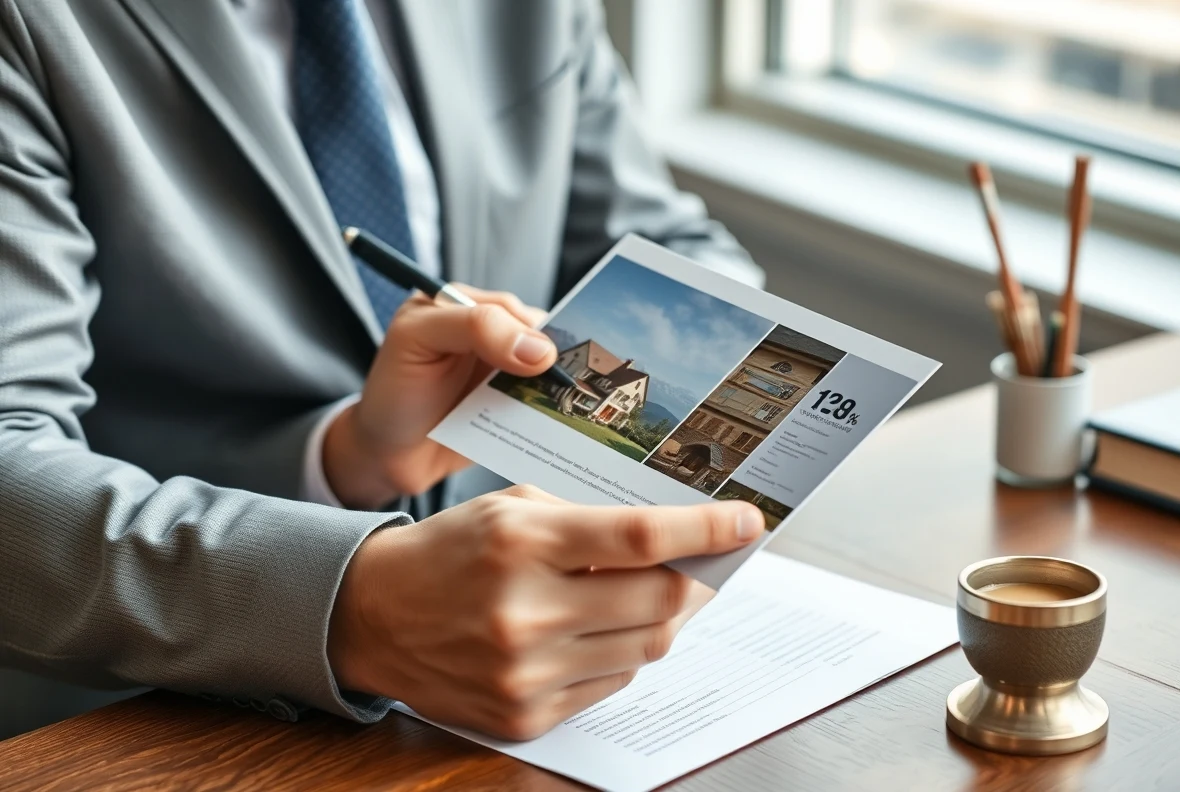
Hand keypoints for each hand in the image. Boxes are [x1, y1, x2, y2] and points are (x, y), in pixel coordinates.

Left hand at [324, 287, 555, 507]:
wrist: (387, 455)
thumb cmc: (392, 394)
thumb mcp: (419, 340)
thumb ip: (475, 327)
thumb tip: (538, 348)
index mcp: (460, 305)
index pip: (509, 308)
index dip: (528, 331)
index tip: (541, 360)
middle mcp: (484, 334)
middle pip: (536, 336)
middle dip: (548, 359)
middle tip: (552, 383)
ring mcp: (500, 370)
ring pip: (546, 369)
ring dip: (554, 386)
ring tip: (560, 401)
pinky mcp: (510, 404)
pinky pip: (543, 401)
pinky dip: (551, 409)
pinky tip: (554, 418)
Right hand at [327, 485, 764, 739]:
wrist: (372, 615)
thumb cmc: (450, 550)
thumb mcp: (513, 507)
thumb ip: (590, 520)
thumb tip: (675, 535)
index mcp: (522, 543)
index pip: (640, 537)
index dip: (706, 530)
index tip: (748, 522)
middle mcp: (525, 612)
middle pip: (658, 601)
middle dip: (694, 579)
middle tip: (702, 563)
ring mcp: (525, 673)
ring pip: (644, 648)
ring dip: (660, 618)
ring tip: (647, 594)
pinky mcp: (524, 715)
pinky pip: (610, 684)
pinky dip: (619, 654)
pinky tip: (597, 631)